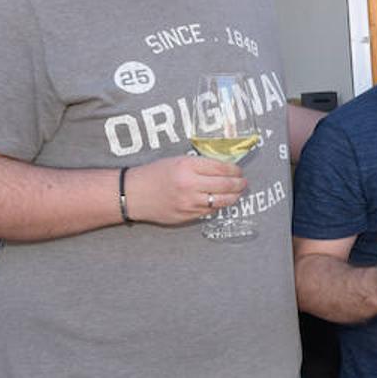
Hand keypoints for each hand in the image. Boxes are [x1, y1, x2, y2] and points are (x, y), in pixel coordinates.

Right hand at [124, 155, 245, 224]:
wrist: (132, 194)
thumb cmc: (154, 174)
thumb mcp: (177, 161)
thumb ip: (200, 165)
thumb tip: (224, 169)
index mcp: (187, 166)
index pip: (221, 168)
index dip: (235, 170)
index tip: (239, 170)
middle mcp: (190, 185)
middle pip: (226, 185)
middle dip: (240, 184)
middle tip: (244, 182)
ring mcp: (189, 203)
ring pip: (222, 201)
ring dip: (234, 197)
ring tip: (238, 193)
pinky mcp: (187, 216)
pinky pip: (210, 211)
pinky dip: (219, 205)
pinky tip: (222, 201)